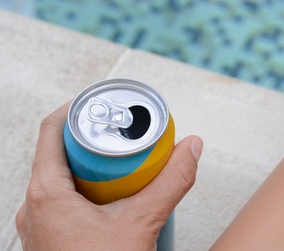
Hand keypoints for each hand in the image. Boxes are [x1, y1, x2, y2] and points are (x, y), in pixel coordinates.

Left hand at [16, 103, 202, 249]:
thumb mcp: (141, 224)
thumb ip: (171, 182)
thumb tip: (191, 148)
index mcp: (46, 194)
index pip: (51, 130)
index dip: (75, 109)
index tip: (98, 103)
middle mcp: (35, 206)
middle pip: (57, 152)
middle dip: (90, 137)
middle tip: (116, 132)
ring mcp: (41, 223)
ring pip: (61, 176)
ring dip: (89, 163)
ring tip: (116, 160)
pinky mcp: (51, 235)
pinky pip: (63, 197)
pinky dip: (86, 186)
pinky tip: (108, 195)